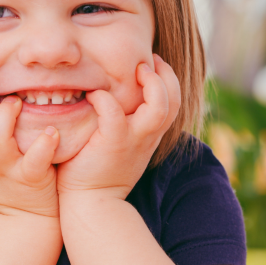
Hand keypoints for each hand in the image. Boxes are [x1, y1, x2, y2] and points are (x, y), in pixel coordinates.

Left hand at [56, 54, 180, 199]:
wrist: (91, 204)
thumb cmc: (97, 172)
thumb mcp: (119, 146)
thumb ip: (123, 125)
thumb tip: (112, 98)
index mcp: (150, 135)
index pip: (173, 102)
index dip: (167, 79)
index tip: (152, 65)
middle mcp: (147, 136)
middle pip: (174, 100)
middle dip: (166, 75)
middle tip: (147, 61)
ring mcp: (133, 140)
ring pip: (159, 106)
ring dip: (151, 83)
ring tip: (135, 70)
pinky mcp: (113, 143)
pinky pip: (114, 112)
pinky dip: (105, 99)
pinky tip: (93, 95)